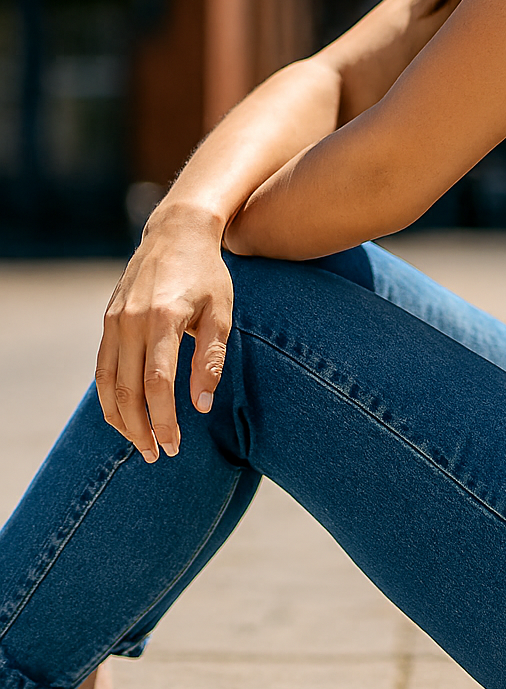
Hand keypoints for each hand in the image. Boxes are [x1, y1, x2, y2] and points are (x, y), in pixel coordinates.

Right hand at [95, 206, 233, 461]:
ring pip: (107, 384)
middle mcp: (132, 321)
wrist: (177, 233)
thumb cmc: (207, 275)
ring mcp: (114, 320)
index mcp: (163, 319)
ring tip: (140, 444)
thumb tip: (202, 406)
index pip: (157, 384)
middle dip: (141, 429)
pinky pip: (102, 368)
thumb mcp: (221, 313)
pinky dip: (110, 397)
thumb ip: (210, 360)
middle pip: (127, 391)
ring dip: (120, 420)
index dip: (164, 420)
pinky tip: (125, 416)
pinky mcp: (107, 321)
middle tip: (157, 455)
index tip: (174, 446)